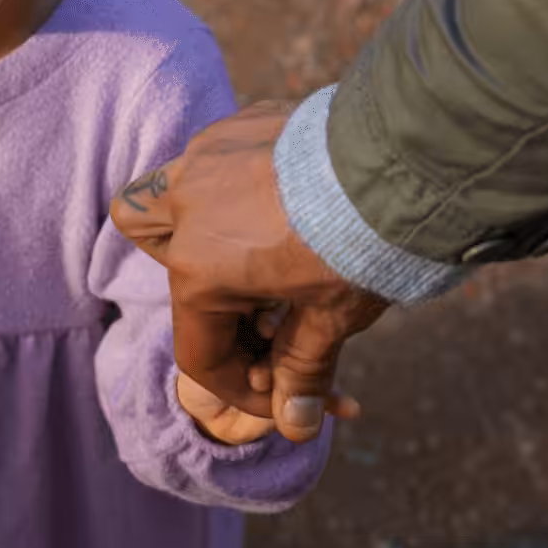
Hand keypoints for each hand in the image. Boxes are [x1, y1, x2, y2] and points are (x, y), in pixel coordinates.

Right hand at [110, 99, 387, 442]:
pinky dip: (239, 179)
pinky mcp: (242, 122)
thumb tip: (297, 425)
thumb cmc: (358, 247)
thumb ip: (302, 370)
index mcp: (198, 268)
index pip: (199, 348)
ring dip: (199, 216)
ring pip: (169, 184)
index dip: (238, 384)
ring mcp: (209, 155)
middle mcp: (187, 206)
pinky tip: (290, 195)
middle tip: (248, 300)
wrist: (399, 164)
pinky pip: (219, 154)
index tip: (277, 390)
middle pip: (148, 241)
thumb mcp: (329, 320)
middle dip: (189, 277)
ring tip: (257, 240)